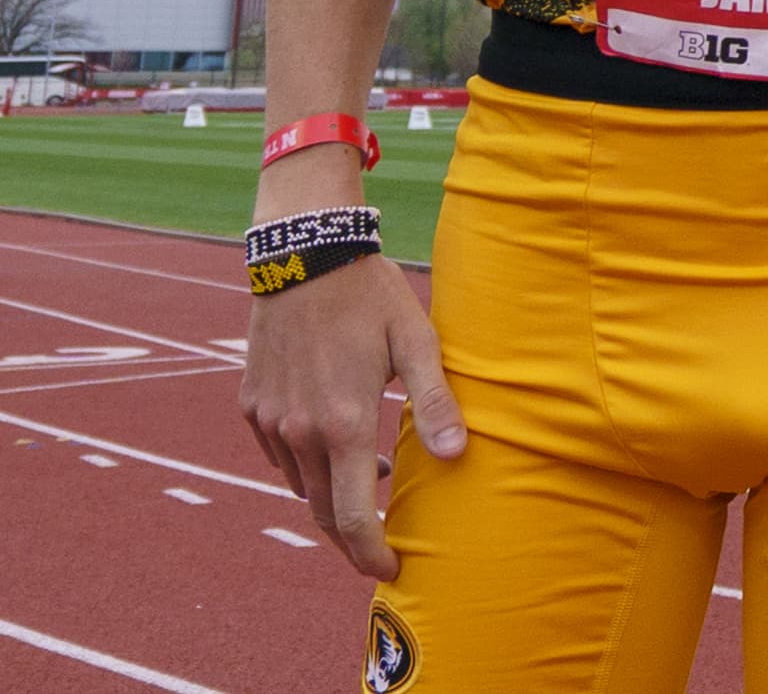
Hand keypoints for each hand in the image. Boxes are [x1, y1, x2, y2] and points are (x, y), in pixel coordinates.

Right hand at [240, 255, 466, 578]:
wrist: (304, 255)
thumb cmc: (370, 296)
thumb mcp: (416, 342)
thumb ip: (435, 402)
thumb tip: (457, 456)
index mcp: (342, 424)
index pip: (350, 518)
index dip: (369, 553)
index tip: (392, 569)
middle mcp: (298, 433)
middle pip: (319, 512)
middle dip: (350, 539)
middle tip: (381, 546)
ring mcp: (270, 420)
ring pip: (298, 484)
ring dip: (330, 496)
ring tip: (369, 483)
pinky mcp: (252, 405)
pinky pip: (279, 454)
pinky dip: (306, 465)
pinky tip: (336, 442)